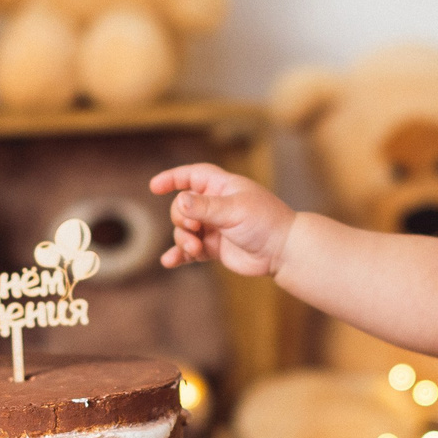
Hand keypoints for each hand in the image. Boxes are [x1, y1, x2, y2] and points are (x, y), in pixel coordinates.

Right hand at [149, 163, 294, 277]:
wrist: (283, 252)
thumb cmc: (264, 222)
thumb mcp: (233, 211)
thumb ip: (204, 207)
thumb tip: (179, 201)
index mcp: (222, 187)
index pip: (192, 175)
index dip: (173, 178)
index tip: (154, 187)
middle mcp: (216, 205)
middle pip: (182, 207)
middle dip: (181, 219)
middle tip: (195, 229)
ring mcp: (214, 227)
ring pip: (184, 230)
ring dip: (183, 239)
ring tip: (195, 249)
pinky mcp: (214, 248)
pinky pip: (190, 250)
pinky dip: (179, 255)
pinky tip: (169, 261)